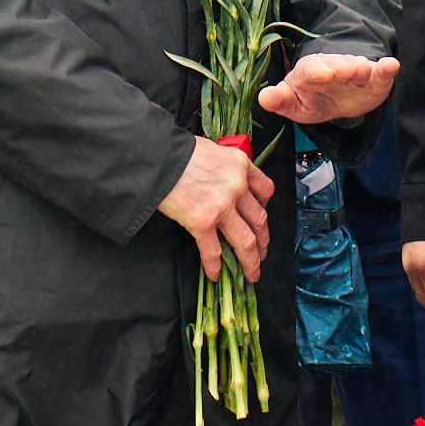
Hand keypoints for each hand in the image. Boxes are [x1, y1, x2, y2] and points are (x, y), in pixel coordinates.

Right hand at [158, 136, 274, 282]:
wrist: (158, 158)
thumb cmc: (178, 152)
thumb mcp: (212, 151)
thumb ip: (224, 168)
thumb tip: (222, 183)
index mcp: (240, 165)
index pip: (265, 190)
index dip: (266, 207)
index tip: (263, 217)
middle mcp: (237, 186)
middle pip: (260, 220)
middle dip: (263, 241)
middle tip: (262, 252)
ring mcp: (222, 206)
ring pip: (246, 241)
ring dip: (251, 261)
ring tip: (251, 273)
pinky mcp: (203, 222)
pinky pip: (213, 251)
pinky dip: (215, 267)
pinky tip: (215, 274)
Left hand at [256, 54, 399, 125]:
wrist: (336, 98)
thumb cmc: (311, 99)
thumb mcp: (294, 103)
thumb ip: (280, 100)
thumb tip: (263, 98)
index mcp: (310, 72)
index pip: (312, 70)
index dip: (317, 71)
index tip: (322, 73)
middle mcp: (334, 67)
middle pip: (338, 65)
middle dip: (341, 67)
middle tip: (345, 70)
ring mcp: (355, 72)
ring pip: (358, 67)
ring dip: (360, 68)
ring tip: (362, 69)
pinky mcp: (374, 80)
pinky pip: (381, 73)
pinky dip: (386, 69)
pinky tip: (391, 65)